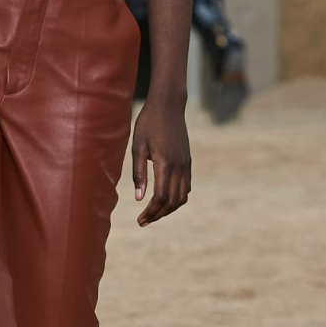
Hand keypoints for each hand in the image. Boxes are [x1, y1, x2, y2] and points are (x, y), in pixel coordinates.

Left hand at [131, 98, 190, 225]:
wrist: (168, 105)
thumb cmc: (148, 123)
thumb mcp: (137, 146)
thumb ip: (138, 173)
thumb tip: (139, 198)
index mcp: (165, 164)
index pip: (160, 197)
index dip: (150, 212)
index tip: (139, 220)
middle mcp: (179, 167)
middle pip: (173, 202)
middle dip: (158, 215)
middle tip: (143, 221)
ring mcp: (186, 164)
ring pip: (182, 197)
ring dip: (168, 209)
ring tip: (153, 214)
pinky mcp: (188, 161)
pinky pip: (186, 187)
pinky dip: (176, 198)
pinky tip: (164, 199)